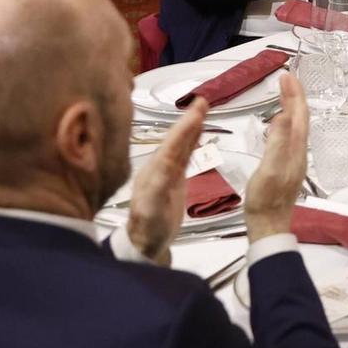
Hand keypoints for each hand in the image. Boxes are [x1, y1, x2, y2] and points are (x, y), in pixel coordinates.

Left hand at [124, 99, 207, 264]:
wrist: (145, 245)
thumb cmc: (148, 230)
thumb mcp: (151, 212)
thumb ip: (156, 192)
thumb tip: (165, 172)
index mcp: (152, 174)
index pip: (170, 148)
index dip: (183, 131)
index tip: (195, 114)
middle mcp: (158, 168)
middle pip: (175, 141)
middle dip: (188, 122)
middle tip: (202, 102)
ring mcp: (166, 172)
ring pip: (180, 145)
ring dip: (191, 127)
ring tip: (202, 108)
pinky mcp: (174, 178)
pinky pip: (185, 155)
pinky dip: (192, 141)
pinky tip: (199, 130)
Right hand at [242, 74, 308, 239]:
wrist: (268, 227)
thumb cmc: (266, 200)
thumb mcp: (270, 169)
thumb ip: (277, 142)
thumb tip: (283, 115)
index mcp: (296, 149)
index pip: (299, 115)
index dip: (294, 94)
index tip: (287, 74)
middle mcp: (299, 152)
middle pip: (300, 118)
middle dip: (295, 96)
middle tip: (286, 77)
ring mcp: (293, 160)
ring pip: (296, 127)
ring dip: (291, 107)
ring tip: (284, 93)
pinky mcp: (286, 167)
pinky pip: (289, 136)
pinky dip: (285, 122)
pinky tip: (278, 124)